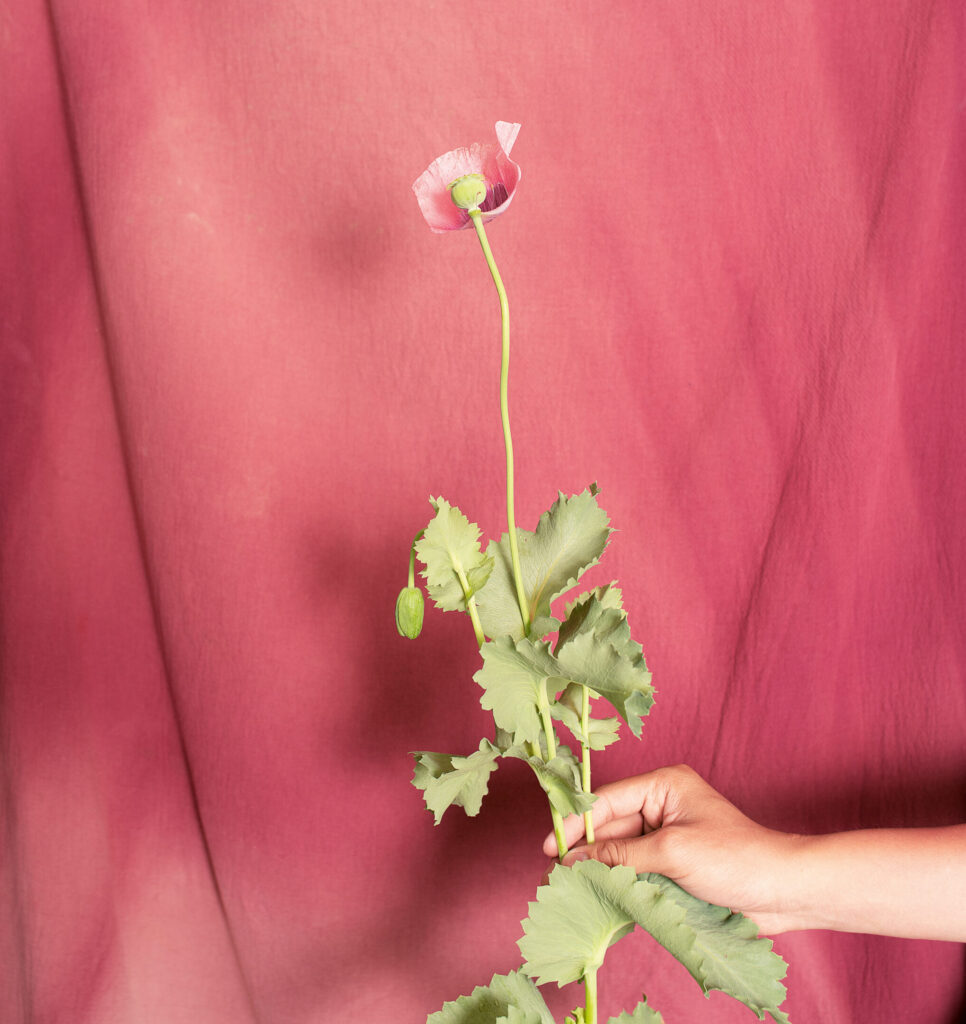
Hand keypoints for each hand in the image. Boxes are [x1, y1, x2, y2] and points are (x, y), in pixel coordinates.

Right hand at [542, 764, 801, 933]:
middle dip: (585, 848)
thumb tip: (577, 860)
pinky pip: (636, 869)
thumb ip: (621, 856)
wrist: (782, 891)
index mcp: (664, 785)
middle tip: (555, 873)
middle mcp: (663, 805)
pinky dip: (619, 881)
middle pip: (611, 826)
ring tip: (570, 886)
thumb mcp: (671, 853)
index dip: (577, 823)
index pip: (608, 801)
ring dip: (600, 868)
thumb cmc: (734, 860)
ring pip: (621, 850)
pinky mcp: (674, 863)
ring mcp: (668, 835)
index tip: (550, 846)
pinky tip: (600, 894)